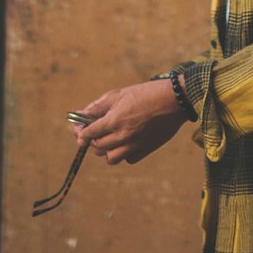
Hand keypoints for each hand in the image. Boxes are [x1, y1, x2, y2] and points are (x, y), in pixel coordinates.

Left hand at [71, 79, 185, 164]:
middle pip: (97, 147)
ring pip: (111, 158)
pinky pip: (128, 159)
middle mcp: (123, 136)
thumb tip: (80, 115)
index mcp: (114, 120)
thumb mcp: (119, 94)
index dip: (80, 132)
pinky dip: (124, 153)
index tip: (78, 129)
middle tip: (94, 131)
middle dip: (92, 139)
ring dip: (106, 150)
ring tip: (109, 139)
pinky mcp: (146, 150)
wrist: (175, 100)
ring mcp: (135, 145)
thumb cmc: (146, 93)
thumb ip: (98, 107)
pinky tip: (126, 142)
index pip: (88, 133)